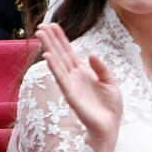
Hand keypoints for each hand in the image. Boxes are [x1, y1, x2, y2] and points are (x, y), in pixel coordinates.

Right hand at [36, 23, 122, 151]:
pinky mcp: (71, 96)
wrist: (110, 126)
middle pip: (60, 54)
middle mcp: (75, 77)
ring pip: (58, 63)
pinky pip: (61, 79)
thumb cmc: (110, 106)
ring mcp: (71, 85)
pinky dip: (54, 67)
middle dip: (51, 40)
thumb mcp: (111, 82)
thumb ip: (101, 67)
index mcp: (84, 72)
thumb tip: (91, 53)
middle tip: (41, 25)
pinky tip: (48, 56)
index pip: (69, 52)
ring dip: (49, 48)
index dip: (62, 39)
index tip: (53, 25)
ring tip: (41, 35)